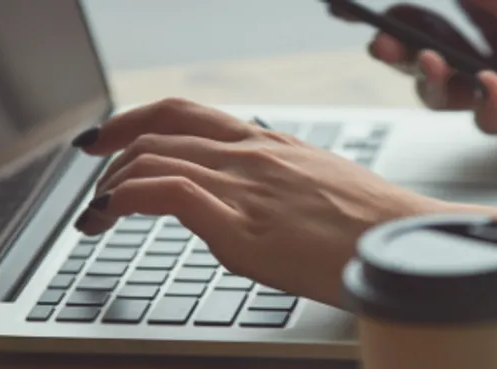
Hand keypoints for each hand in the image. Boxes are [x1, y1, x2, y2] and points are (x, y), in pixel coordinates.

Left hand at [71, 98, 442, 305]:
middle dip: (111, 150)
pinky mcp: (242, 227)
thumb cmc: (368, 219)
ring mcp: (244, 187)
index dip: (133, 120)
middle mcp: (249, 155)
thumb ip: (273, 183)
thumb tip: (245, 201)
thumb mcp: (315, 182)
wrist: (402, 241)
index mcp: (265, 144)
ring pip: (153, 158)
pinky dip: (126, 197)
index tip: (109, 138)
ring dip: (112, 184)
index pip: (184, 113)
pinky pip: (167, 192)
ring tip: (98, 213)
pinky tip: (112, 214)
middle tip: (93, 177)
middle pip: (158, 130)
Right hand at [329, 0, 496, 135]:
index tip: (362, 17)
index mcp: (490, 10)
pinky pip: (493, 121)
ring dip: (432, 84)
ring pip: (448, 98)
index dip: (392, 24)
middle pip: (424, 62)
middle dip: (398, 55)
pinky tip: (495, 84)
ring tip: (440, 65)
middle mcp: (494, 46)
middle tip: (386, 45)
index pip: (424, 20)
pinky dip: (486, 105)